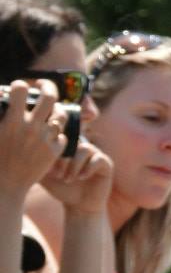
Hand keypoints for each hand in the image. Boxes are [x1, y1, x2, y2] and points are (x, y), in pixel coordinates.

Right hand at [0, 80, 66, 197]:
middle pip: (50, 96)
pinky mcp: (55, 152)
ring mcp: (46, 139)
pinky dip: (57, 134)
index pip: (20, 88)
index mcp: (13, 120)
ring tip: (51, 111)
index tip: (18, 89)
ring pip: (61, 114)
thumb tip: (0, 93)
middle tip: (43, 86)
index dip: (19, 85)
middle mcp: (32, 127)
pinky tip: (50, 135)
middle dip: (47, 86)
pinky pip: (62, 136)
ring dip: (56, 110)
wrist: (5, 186)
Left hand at [41, 138, 113, 215]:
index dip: (59, 136)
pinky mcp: (106, 163)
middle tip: (57, 174)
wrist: (78, 206)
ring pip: (84, 149)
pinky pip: (97, 158)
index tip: (53, 158)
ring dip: (74, 165)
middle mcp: (82, 145)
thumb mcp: (44, 175)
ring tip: (67, 179)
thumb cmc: (61, 188)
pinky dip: (87, 168)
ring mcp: (95, 153)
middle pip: (73, 139)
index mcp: (68, 144)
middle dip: (63, 158)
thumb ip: (36, 161)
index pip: (65, 131)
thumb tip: (21, 151)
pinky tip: (81, 178)